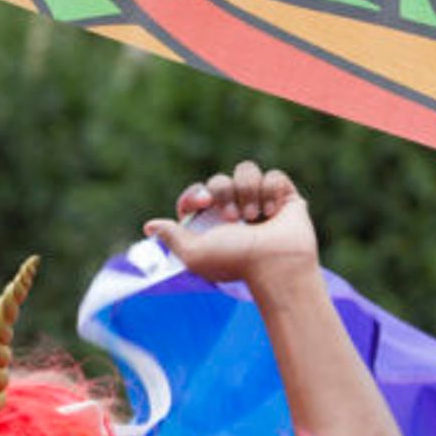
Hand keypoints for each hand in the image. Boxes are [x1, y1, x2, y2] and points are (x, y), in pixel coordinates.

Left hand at [143, 161, 319, 289]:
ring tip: (254, 217)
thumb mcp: (193, 253)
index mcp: (212, 223)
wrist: (275, 263)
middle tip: (232, 219)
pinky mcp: (285, 197)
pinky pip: (273, 176)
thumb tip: (150, 226)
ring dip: (248, 191)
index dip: (195, 195)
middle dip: (224, 194)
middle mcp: (236, 211)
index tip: (201, 203)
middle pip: (220, 180)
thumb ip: (171, 237)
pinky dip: (271, 192)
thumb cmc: (235, 261)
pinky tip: (273, 213)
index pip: (197, 195)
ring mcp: (261, 202)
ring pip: (246, 171)